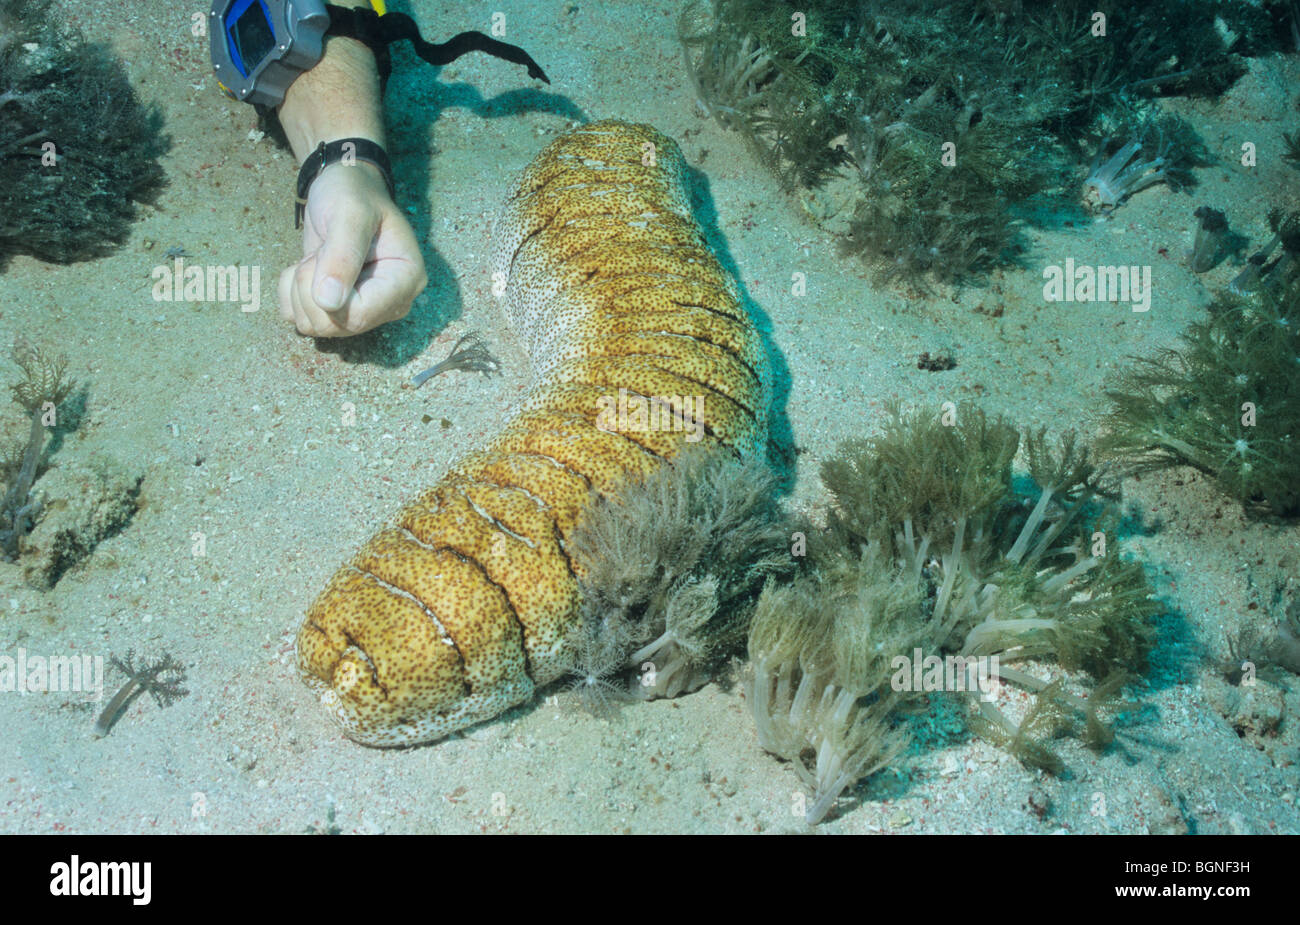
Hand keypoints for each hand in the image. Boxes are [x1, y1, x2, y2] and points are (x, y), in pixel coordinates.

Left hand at [278, 160, 426, 336]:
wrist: (342, 188)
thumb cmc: (352, 193)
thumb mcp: (349, 213)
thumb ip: (341, 255)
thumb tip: (328, 302)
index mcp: (405, 281)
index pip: (360, 315)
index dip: (327, 294)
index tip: (324, 254)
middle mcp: (389, 303)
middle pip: (337, 326)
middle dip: (311, 287)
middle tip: (321, 252)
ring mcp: (363, 310)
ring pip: (315, 327)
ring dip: (300, 288)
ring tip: (318, 257)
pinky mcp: (338, 311)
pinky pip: (299, 320)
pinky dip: (290, 293)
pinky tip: (307, 268)